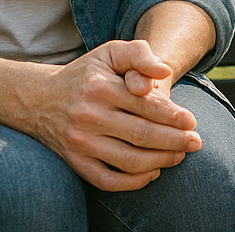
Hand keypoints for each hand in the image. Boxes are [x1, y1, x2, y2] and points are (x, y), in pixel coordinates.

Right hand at [30, 40, 200, 191]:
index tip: (192, 121)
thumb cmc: (85, 74)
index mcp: (101, 88)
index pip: (145, 105)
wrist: (39, 99)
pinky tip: (153, 172)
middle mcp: (89, 116)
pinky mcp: (75, 162)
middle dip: (174, 141)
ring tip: (179, 156)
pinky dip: (134, 182)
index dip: (173, 115)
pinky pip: (108, 180)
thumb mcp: (110, 52)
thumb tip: (164, 70)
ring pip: (129, 160)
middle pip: (142, 134)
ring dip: (160, 161)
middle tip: (195, 143)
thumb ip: (139, 54)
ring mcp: (81, 143)